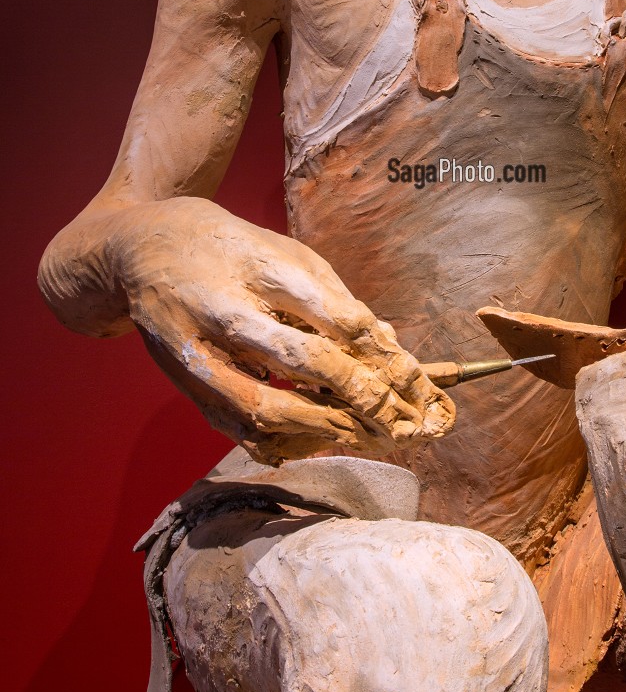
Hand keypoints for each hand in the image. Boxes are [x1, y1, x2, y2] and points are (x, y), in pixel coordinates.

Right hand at [114, 198, 454, 462]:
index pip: (332, 315)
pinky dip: (281, 441)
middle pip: (300, 359)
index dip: (380, 354)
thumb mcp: (287, 255)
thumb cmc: (233, 251)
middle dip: (359, 396)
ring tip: (367, 436)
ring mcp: (197, 352)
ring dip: (323, 429)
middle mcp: (222, 309)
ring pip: (262, 408)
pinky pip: (237, 428)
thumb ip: (337, 302)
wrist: (142, 251)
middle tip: (401, 421)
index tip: (416, 382)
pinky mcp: (184, 386)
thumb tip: (392, 353)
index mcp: (258, 265)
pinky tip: (319, 438)